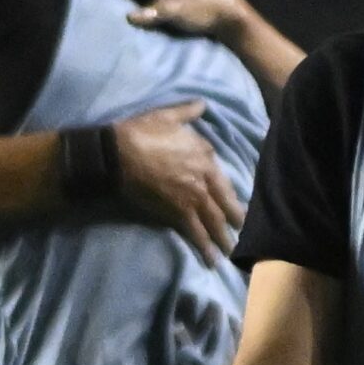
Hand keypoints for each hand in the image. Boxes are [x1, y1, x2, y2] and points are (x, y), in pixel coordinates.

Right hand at [111, 101, 242, 264]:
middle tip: (242, 229)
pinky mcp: (178, 212)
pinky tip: (212, 260)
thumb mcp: (167, 115)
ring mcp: (193, 196)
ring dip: (224, 237)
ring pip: (215, 219)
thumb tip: (202, 103)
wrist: (121, 154)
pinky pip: (196, 232)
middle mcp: (205, 176)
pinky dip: (205, 247)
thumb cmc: (142, 132)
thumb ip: (188, 112)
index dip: (228, 191)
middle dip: (235, 217)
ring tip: (231, 250)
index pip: (221, 176)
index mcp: (204, 154)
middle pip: (225, 201)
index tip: (233, 201)